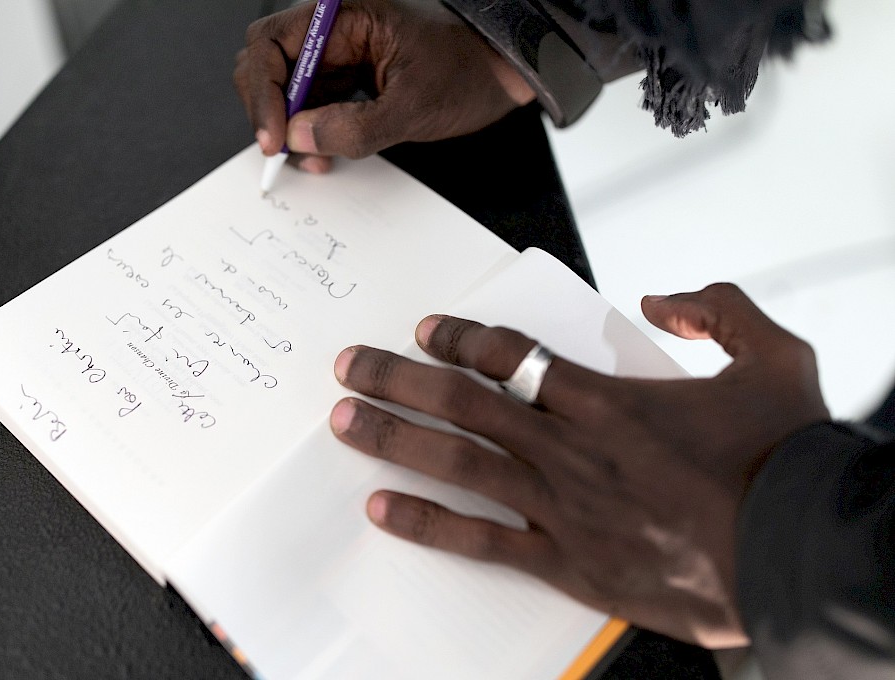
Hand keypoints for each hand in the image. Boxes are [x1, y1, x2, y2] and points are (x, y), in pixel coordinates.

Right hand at [234, 0, 534, 172]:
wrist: (504, 75)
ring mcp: (339, 54)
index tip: (273, 136)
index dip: (263, 92)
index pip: (273, 44)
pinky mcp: (349, 77)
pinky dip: (310, 131)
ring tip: (312, 158)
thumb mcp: (413, 107)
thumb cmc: (470, 71)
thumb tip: (299, 137)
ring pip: (288, 89)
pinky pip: (313, 104)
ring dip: (290, 127)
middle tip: (282, 151)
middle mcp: (334, 29)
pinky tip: (322, 153)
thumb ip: (353, 127)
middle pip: (269, 64)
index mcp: (345, 15)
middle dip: (270, 110)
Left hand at [329, 283, 828, 647]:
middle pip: (463, 403)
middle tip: (347, 365)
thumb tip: (662, 300)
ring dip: (393, 438)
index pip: (511, 355)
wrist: (798, 555)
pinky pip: (483, 542)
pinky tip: (381, 508)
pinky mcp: (568, 562)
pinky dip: (429, 524)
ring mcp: (563, 507)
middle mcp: (570, 448)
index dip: (460, 337)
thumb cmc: (784, 462)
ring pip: (459, 463)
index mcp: (609, 400)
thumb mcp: (775, 358)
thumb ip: (720, 309)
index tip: (424, 328)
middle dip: (396, 379)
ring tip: (341, 422)